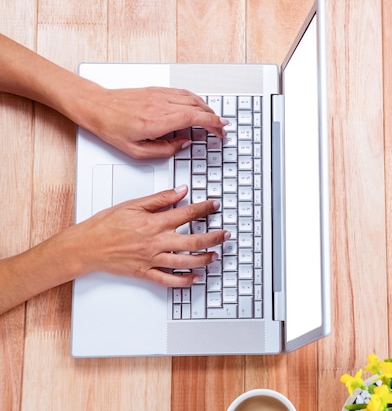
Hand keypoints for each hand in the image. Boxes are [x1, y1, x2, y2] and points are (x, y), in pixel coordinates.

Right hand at [61, 185, 227, 286]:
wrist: (85, 246)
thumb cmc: (106, 225)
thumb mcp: (133, 204)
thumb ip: (160, 198)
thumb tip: (181, 191)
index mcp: (153, 223)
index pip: (186, 214)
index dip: (204, 208)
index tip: (215, 205)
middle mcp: (155, 242)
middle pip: (192, 240)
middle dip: (213, 237)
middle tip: (225, 234)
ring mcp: (151, 259)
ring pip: (185, 261)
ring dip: (204, 259)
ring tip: (215, 255)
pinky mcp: (145, 273)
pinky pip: (168, 280)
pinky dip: (184, 281)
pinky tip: (195, 279)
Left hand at [79, 86, 228, 158]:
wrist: (96, 106)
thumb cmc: (112, 127)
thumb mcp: (137, 151)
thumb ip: (165, 150)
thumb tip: (183, 144)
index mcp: (157, 121)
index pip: (194, 117)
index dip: (213, 123)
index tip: (222, 128)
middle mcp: (160, 105)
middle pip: (197, 107)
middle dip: (214, 117)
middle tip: (221, 128)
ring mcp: (159, 95)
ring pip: (192, 98)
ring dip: (206, 108)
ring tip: (213, 118)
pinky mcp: (156, 90)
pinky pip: (182, 93)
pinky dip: (195, 100)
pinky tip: (198, 106)